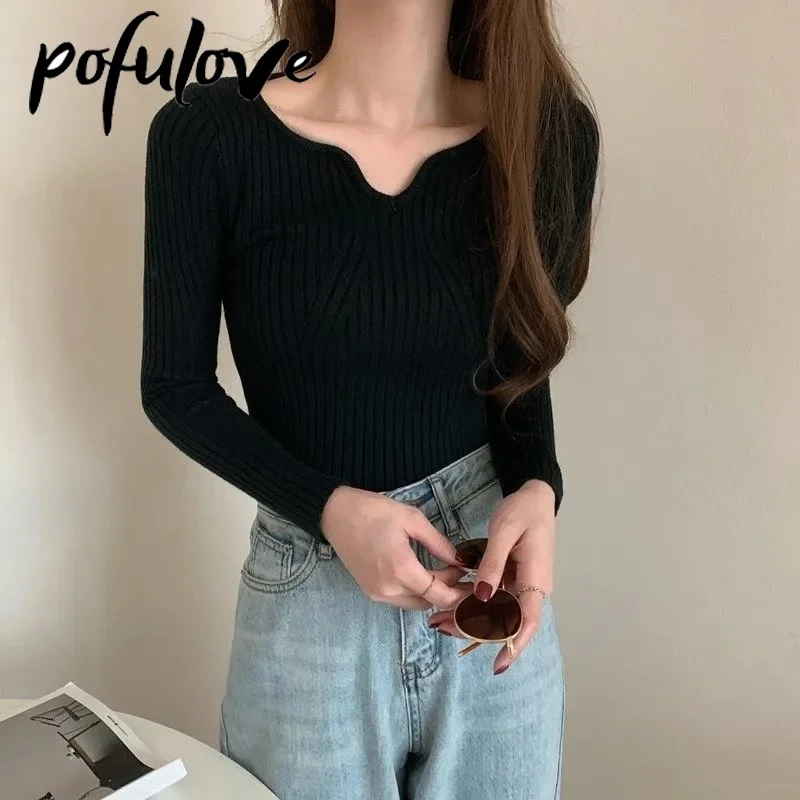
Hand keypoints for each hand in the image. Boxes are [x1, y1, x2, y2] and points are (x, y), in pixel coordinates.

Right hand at [320, 485, 474, 610]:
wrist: (335, 513)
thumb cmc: (374, 511)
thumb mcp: (412, 519)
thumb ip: (438, 543)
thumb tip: (460, 560)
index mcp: (402, 569)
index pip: (439, 595)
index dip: (459, 593)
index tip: (472, 581)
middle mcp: (389, 588)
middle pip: (429, 602)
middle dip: (448, 591)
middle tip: (461, 573)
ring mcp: (377, 593)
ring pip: (415, 604)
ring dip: (431, 593)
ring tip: (444, 573)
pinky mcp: (370, 591)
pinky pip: (400, 599)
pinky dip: (415, 592)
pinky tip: (423, 575)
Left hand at [427, 479, 555, 673]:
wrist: (536, 497)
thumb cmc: (523, 511)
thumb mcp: (504, 531)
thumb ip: (492, 564)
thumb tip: (483, 597)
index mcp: (535, 578)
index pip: (527, 622)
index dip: (512, 645)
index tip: (496, 664)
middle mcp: (533, 587)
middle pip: (507, 620)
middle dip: (475, 630)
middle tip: (440, 627)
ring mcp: (525, 584)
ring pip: (499, 611)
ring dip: (471, 617)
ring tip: (438, 618)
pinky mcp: (516, 578)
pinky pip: (497, 597)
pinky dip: (475, 601)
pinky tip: (452, 602)